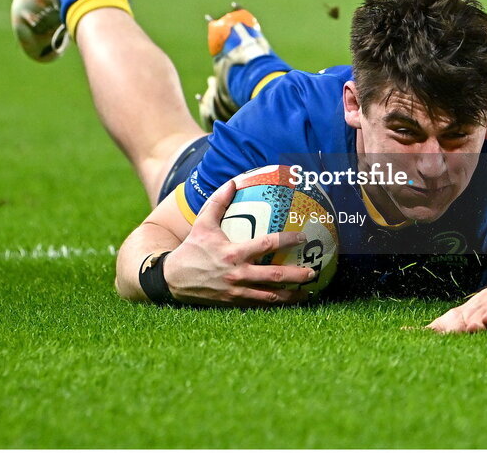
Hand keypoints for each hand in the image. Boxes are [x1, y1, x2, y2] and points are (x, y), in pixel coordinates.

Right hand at [163, 180, 315, 305]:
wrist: (172, 280)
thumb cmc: (191, 249)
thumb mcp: (202, 223)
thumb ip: (218, 202)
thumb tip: (232, 181)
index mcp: (233, 253)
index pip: (266, 245)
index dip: (286, 240)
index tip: (303, 237)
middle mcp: (237, 274)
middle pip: (274, 276)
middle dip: (296, 274)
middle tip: (313, 270)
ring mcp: (237, 291)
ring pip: (270, 296)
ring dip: (291, 295)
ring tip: (308, 293)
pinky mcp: (234, 303)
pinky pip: (260, 305)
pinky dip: (276, 304)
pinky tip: (289, 301)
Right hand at [425, 287, 486, 333]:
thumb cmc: (466, 319)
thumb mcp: (447, 324)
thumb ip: (430, 331)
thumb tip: (402, 332)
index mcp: (469, 338)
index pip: (466, 336)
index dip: (466, 332)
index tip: (464, 328)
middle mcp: (485, 335)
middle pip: (483, 333)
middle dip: (480, 329)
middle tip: (475, 326)